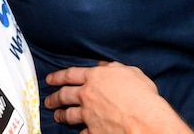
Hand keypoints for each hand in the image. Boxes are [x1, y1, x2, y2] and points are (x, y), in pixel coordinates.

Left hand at [44, 61, 191, 133]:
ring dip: (61, 115)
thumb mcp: (130, 72)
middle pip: (64, 95)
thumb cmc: (142, 95)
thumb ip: (114, 68)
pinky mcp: (93, 131)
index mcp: (95, 77)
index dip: (58, 76)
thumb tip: (104, 66)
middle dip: (54, 97)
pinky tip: (79, 132)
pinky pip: (81, 132)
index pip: (70, 74)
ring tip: (57, 116)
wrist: (144, 120)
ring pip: (68, 114)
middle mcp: (87, 95)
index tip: (50, 80)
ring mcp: (88, 114)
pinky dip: (80, 131)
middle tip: (49, 100)